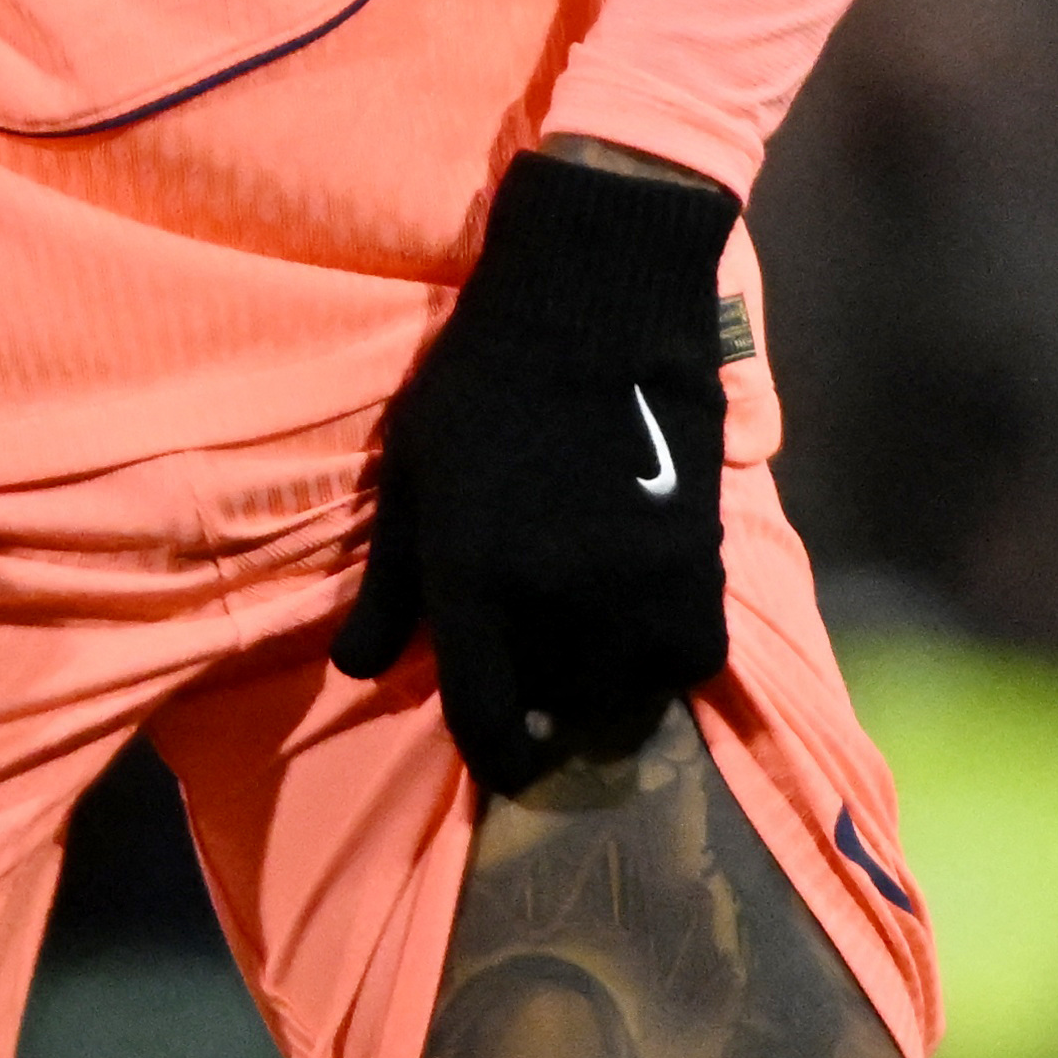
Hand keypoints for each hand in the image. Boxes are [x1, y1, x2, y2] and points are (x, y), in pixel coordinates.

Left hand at [331, 144, 737, 794]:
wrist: (594, 301)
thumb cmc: (483, 381)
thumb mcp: (413, 475)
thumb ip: (388, 583)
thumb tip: (356, 670)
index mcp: (472, 581)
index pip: (486, 722)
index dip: (495, 755)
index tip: (504, 756)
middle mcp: (555, 603)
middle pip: (559, 712)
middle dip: (547, 707)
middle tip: (543, 671)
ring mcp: (635, 589)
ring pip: (628, 692)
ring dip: (610, 684)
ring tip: (593, 642)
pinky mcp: (701, 567)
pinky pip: (689, 656)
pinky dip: (667, 650)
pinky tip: (642, 611)